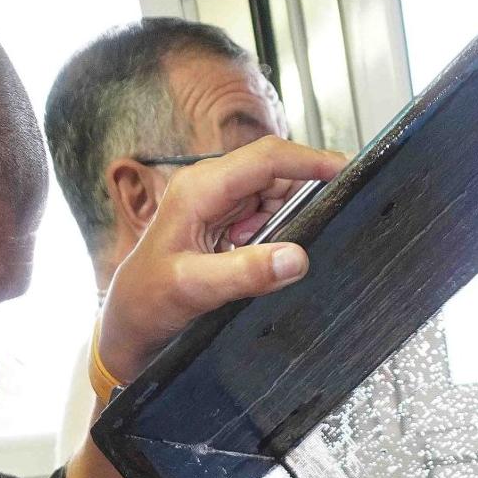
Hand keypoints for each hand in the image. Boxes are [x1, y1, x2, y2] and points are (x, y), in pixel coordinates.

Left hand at [98, 137, 346, 384]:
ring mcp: (218, 202)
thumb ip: (247, 272)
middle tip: (326, 228)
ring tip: (279, 255)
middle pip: (275, 172)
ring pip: (273, 195)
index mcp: (200, 188)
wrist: (130, 318)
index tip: (347, 171)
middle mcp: (210, 186)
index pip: (266, 159)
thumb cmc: (150, 299)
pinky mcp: (225, 221)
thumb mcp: (196, 288)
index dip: (310, 161)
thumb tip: (297, 258)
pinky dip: (278, 234)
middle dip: (304, 196)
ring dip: (289, 220)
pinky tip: (268, 258)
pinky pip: (265, 216)